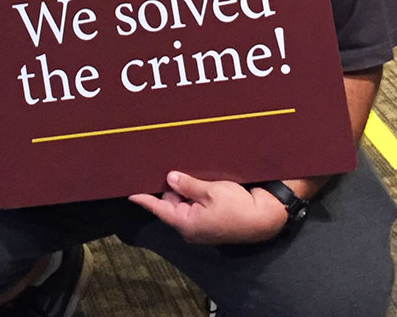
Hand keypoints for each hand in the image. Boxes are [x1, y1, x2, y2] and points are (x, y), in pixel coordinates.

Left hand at [128, 172, 287, 243]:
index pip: (159, 209)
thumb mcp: (210, 191)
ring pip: (183, 202)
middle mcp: (191, 227)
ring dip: (182, 188)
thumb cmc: (238, 207)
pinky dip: (193, 192)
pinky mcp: (212, 219)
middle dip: (168, 187)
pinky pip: (195, 204)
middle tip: (165, 168)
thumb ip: (187, 185)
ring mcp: (202, 224)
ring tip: (182, 171)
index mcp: (187, 223)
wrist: (266, 218)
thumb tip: (170, 178)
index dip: (144, 199)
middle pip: (171, 203)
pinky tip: (194, 178)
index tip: (129, 193)